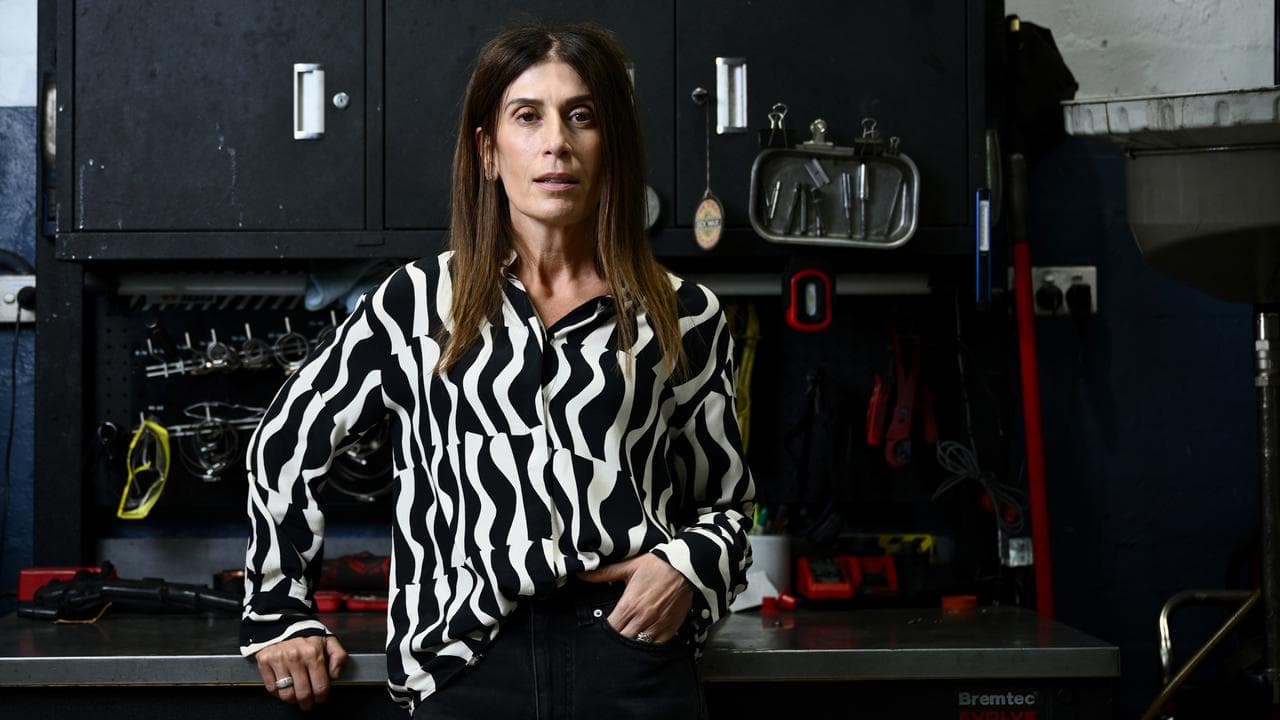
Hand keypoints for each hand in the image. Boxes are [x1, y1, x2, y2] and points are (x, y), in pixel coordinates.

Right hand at [255, 634, 347, 709]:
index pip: (320, 686)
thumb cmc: (306, 634)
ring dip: (292, 699)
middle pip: (303, 693)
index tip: (320, 698)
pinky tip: (284, 686)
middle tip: (308, 702)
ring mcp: (278, 659)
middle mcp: (295, 657)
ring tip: (296, 696)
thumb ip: (339, 656)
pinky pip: (271, 688)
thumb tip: (335, 674)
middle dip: (307, 702)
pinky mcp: (264, 661)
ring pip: (286, 694)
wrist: (282, 623)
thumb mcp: (329, 640)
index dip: (321, 697)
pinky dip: (278, 692)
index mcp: (313, 653)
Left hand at [577, 554, 692, 643]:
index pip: (611, 629)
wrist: (685, 568)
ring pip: (639, 646)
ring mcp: (656, 626)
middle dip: (616, 642)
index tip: (603, 632)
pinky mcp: (670, 629)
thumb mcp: (629, 567)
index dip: (604, 633)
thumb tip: (582, 574)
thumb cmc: (656, 566)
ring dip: (632, 645)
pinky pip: (656, 646)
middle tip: (613, 640)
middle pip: (623, 641)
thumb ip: (604, 573)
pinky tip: (644, 643)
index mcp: (629, 605)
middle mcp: (642, 619)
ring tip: (627, 643)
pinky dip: (649, 647)